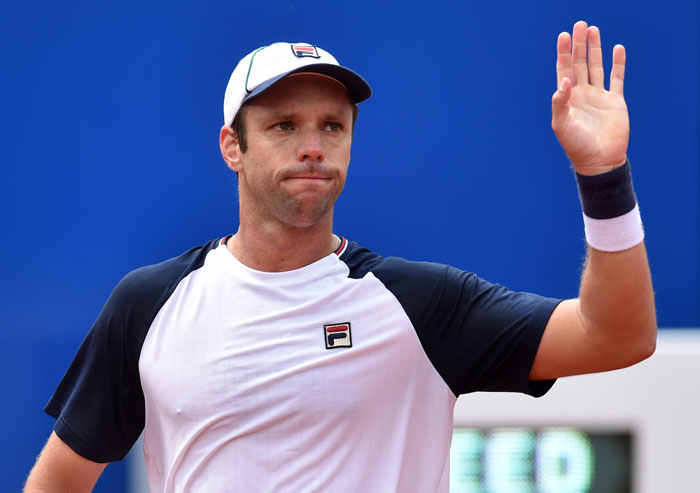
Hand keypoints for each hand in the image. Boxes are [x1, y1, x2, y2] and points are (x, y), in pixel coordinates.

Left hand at [551, 21, 628, 175]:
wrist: (599, 160)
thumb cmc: (576, 145)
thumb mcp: (561, 125)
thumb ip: (560, 102)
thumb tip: (564, 80)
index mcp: (567, 98)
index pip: (564, 70)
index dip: (563, 53)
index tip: (563, 36)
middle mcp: (582, 94)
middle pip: (579, 63)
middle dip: (578, 45)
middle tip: (579, 25)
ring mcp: (599, 96)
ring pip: (596, 67)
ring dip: (595, 49)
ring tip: (593, 30)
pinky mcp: (615, 101)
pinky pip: (616, 78)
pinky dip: (617, 64)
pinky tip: (617, 49)